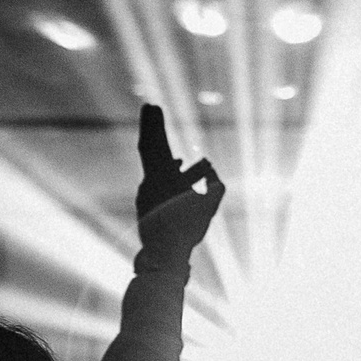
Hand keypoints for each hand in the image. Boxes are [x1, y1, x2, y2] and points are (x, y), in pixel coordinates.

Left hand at [135, 104, 225, 261]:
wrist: (163, 255)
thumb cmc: (188, 229)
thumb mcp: (210, 205)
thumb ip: (215, 184)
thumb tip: (209, 168)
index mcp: (161, 178)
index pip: (154, 143)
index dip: (154, 123)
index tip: (153, 105)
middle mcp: (149, 182)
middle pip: (148, 147)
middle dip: (152, 126)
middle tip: (150, 107)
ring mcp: (145, 193)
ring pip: (156, 166)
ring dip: (167, 154)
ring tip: (178, 151)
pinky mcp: (146, 204)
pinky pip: (157, 179)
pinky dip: (167, 171)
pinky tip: (179, 167)